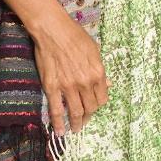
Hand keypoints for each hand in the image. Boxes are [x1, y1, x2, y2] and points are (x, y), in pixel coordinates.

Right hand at [30, 8, 108, 134]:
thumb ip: (101, 70)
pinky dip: (58, 122)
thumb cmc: (75, 36)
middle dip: (89, 116)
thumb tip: (108, 85)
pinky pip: (56, 109)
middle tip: (85, 121)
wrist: (53, 30)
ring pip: (76, 111)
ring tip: (76, 129)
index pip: (102, 98)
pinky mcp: (52, 87)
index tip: (94, 108)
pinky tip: (60, 131)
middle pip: (90, 107)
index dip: (98, 105)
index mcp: (98, 73)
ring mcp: (69, 86)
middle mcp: (85, 83)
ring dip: (77, 123)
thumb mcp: (95, 51)